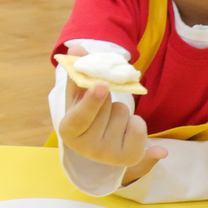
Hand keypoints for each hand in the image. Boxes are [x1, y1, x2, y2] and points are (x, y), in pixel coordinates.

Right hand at [56, 47, 166, 175]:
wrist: (96, 147)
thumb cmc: (84, 114)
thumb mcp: (77, 96)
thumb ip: (77, 71)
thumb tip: (77, 48)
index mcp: (68, 131)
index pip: (81, 116)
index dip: (91, 100)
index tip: (101, 85)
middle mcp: (86, 148)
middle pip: (108, 107)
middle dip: (108, 100)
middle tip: (100, 109)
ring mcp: (108, 156)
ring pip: (124, 114)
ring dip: (121, 112)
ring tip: (111, 122)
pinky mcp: (129, 159)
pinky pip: (139, 127)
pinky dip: (135, 124)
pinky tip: (125, 131)